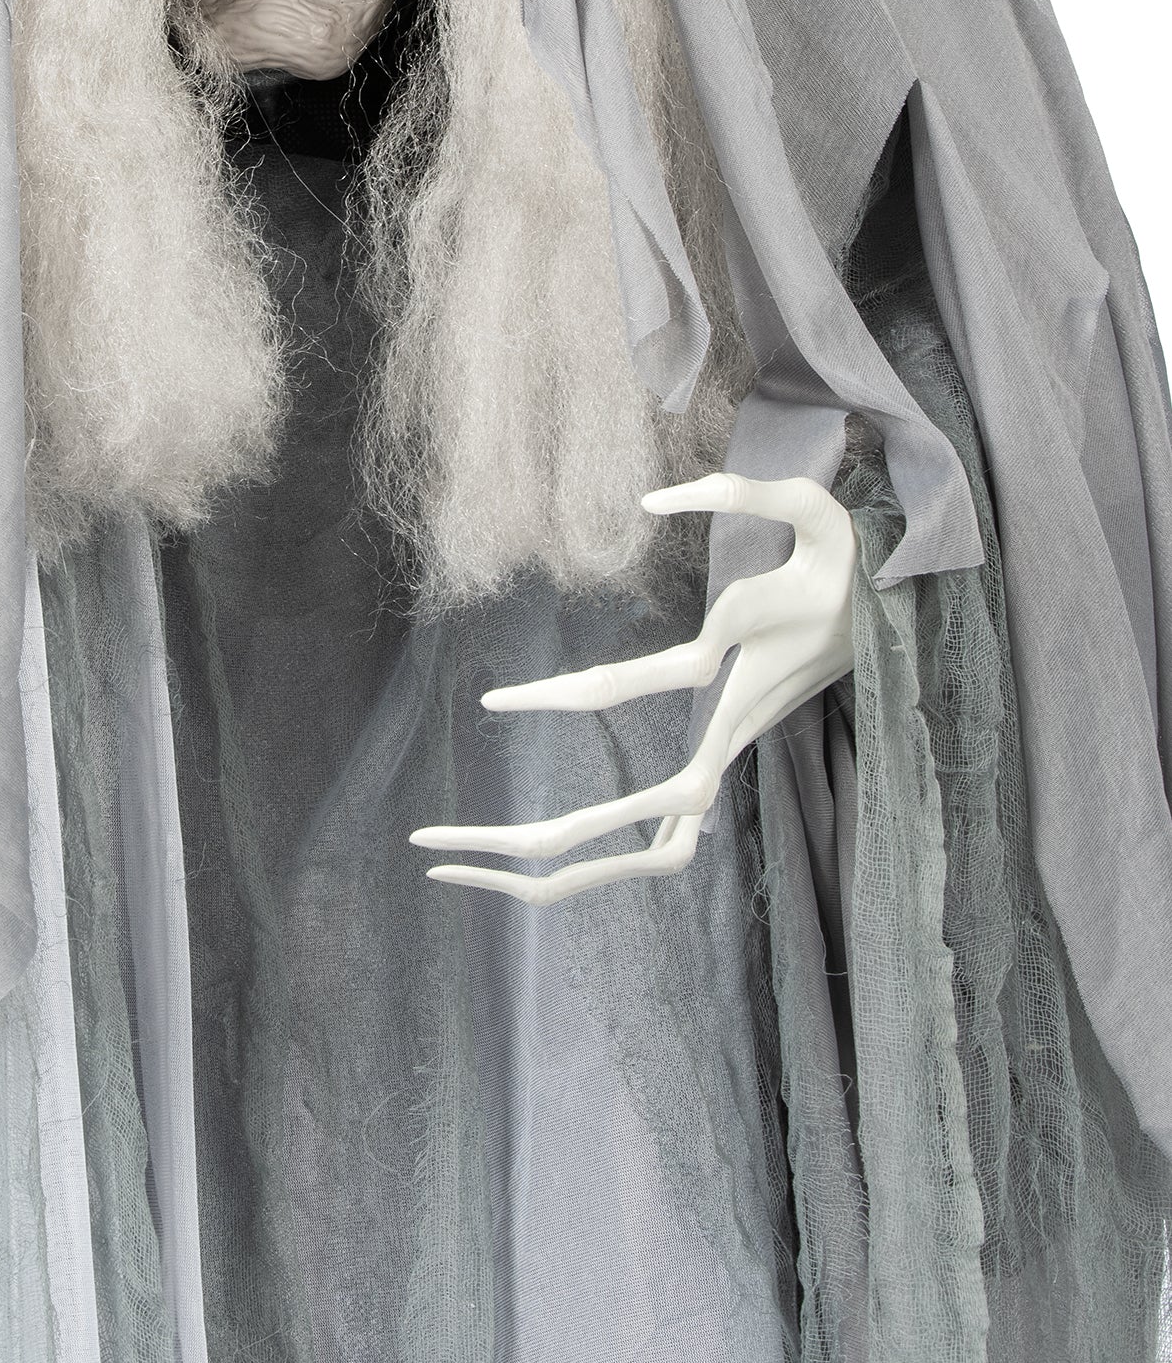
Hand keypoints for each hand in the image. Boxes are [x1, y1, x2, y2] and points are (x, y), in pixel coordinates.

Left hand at [410, 473, 855, 903]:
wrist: (906, 611)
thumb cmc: (851, 552)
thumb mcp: (811, 504)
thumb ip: (735, 496)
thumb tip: (648, 502)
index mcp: (743, 667)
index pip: (635, 686)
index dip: (559, 695)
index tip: (489, 701)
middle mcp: (738, 723)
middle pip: (654, 809)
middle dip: (553, 838)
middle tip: (456, 845)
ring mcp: (737, 746)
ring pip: (666, 842)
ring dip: (577, 866)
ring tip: (488, 867)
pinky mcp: (734, 748)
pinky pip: (673, 823)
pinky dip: (618, 848)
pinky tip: (564, 856)